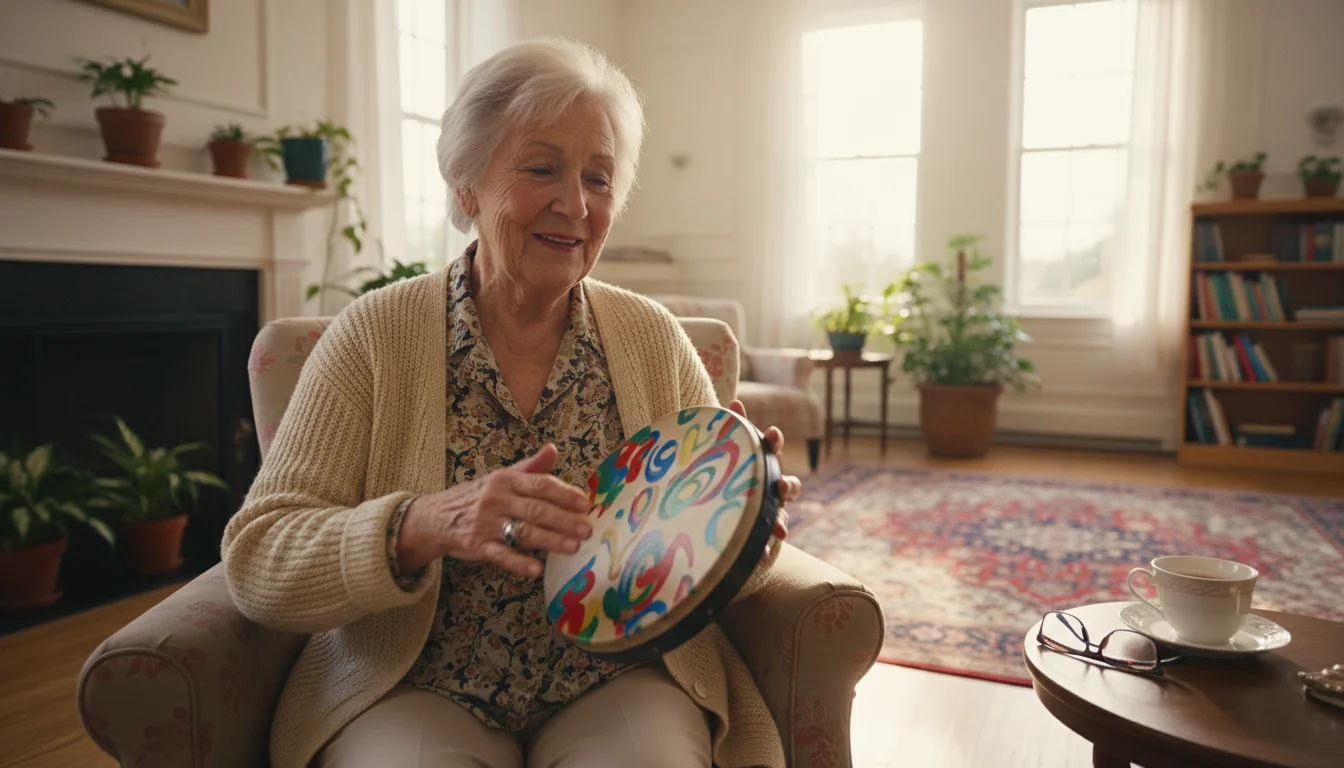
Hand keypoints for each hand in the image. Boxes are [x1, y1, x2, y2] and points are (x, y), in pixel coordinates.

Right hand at [396, 443, 591, 577]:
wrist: (435, 517)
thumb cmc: (477, 496)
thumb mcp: (501, 477)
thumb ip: (530, 467)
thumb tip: (554, 449)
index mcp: (506, 479)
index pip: (540, 484)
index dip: (564, 494)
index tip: (585, 504)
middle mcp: (496, 499)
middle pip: (535, 509)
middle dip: (564, 520)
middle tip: (587, 529)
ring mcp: (486, 523)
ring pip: (523, 532)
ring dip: (550, 541)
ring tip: (574, 547)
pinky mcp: (477, 546)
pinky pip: (501, 555)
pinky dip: (519, 563)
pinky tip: (537, 569)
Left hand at [727, 399, 801, 544]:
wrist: (709, 513)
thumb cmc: (716, 476)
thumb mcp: (715, 455)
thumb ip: (724, 431)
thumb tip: (733, 401)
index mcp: (758, 464)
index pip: (770, 449)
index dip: (773, 441)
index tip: (771, 432)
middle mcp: (769, 489)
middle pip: (788, 486)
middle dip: (787, 486)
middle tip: (779, 486)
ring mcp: (767, 513)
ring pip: (782, 517)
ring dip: (781, 521)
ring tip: (779, 528)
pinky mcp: (758, 536)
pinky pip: (763, 544)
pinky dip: (762, 549)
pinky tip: (757, 556)